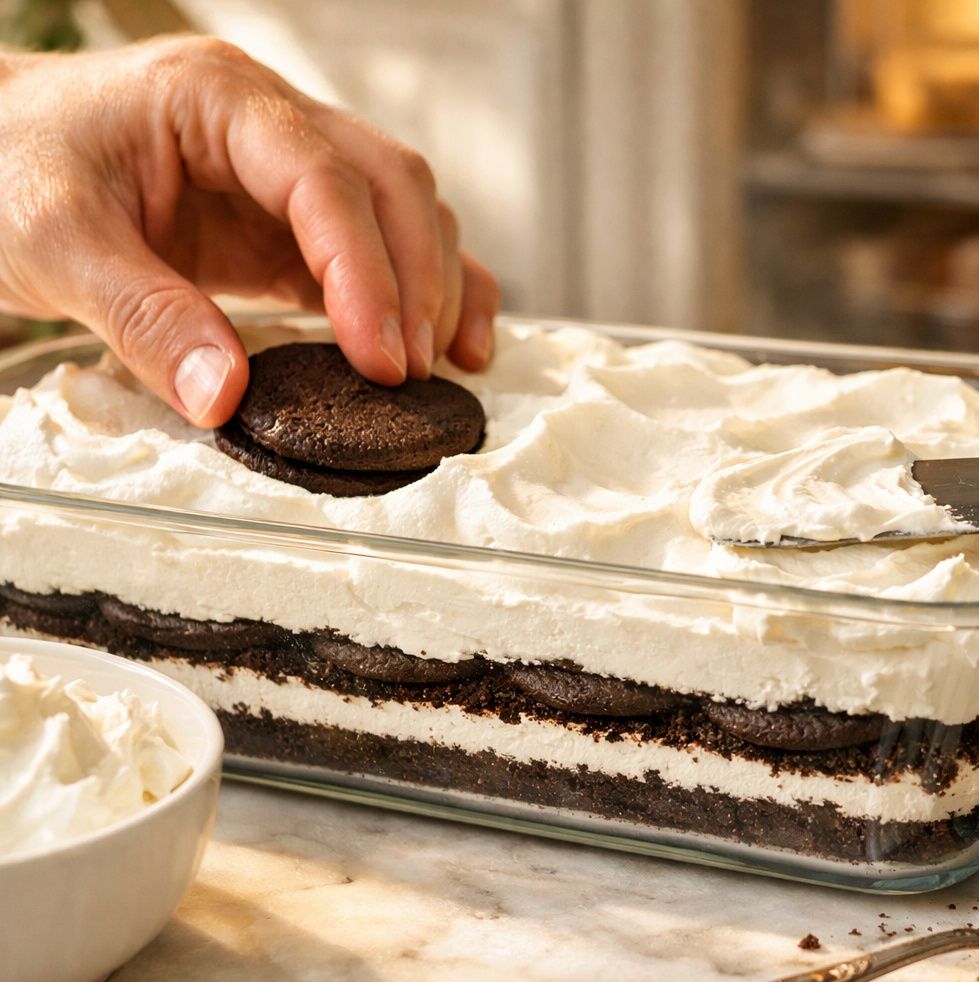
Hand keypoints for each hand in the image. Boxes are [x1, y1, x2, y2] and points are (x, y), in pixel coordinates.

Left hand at [0, 37, 499, 426]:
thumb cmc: (2, 170)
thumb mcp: (51, 243)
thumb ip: (144, 318)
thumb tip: (229, 401)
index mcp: (214, 99)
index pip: (324, 178)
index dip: (365, 271)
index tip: (380, 358)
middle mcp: (267, 121)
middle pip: (391, 183)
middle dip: (415, 280)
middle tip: (405, 373)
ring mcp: (286, 169)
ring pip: (404, 208)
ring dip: (432, 286)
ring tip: (431, 369)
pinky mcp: (287, 221)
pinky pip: (382, 245)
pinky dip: (425, 291)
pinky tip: (450, 347)